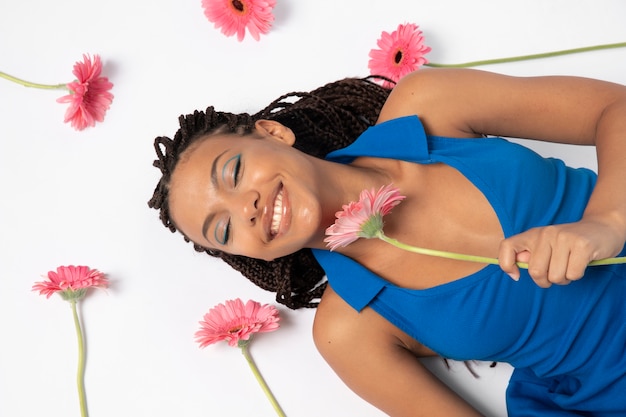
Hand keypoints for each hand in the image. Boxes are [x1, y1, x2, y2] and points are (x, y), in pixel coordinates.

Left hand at [498, 219, 623, 286]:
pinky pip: (573, 274)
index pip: (506, 246)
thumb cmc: (569, 244)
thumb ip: (531, 256)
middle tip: (556, 273)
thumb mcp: (546, 246)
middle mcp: (545, 234)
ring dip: (564, 279)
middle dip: (546, 281)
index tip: (516, 276)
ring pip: (556, 277)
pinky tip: (581, 263)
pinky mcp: (581, 245)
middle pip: (536, 272)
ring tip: (570, 266)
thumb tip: (515, 268)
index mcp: (532, 234)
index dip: (506, 265)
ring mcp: (563, 238)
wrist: (602, 228)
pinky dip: (577, 275)